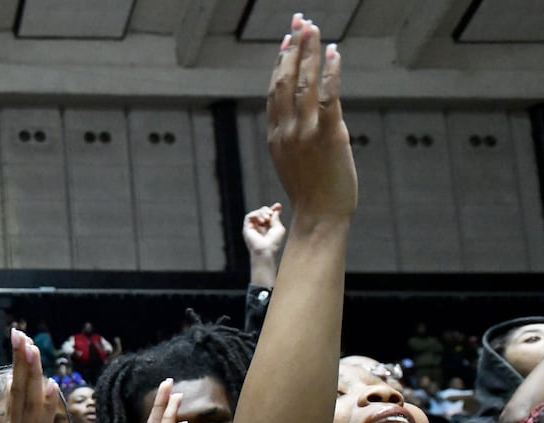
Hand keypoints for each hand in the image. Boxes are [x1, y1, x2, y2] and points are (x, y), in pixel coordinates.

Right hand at [0, 330, 58, 422]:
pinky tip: (50, 385)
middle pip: (19, 388)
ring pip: (27, 401)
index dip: (18, 364)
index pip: (16, 389)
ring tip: (31, 349)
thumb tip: (22, 399)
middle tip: (19, 333)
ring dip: (30, 374)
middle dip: (20, 360)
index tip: (19, 339)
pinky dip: (45, 404)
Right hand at [243, 203, 285, 255]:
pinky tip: (262, 221)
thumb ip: (276, 218)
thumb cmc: (274, 242)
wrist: (266, 250)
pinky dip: (256, 215)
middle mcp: (259, 227)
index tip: (278, 206)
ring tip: (267, 218)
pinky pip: (249, 216)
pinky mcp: (246, 228)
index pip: (268, 215)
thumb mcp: (279, 228)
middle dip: (267, 210)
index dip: (273, 209)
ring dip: (262, 212)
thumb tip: (276, 208)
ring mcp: (252, 228)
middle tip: (271, 214)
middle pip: (262, 212)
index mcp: (267, 228)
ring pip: (256, 213)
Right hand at [266, 14, 355, 222]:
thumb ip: (297, 135)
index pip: (274, 90)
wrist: (320, 215)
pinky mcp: (328, 135)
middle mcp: (286, 130)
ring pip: (305, 83)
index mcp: (276, 136)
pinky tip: (333, 52)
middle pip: (286, 80)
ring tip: (313, 28)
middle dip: (293, 47)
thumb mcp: (296, 161)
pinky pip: (328, 97)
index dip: (280, 62)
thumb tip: (311, 114)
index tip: (287, 39)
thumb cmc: (312, 192)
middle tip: (300, 21)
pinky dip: (330, 72)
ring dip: (309, 52)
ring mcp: (306, 132)